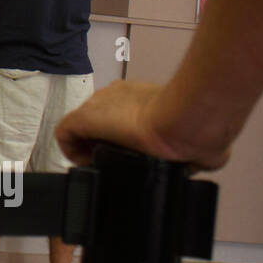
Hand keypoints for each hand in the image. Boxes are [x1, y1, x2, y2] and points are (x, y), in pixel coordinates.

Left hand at [55, 79, 230, 171]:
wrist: (187, 121)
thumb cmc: (196, 129)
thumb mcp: (197, 143)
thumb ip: (189, 149)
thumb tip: (191, 162)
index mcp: (143, 98)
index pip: (124, 115)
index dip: (123, 137)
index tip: (131, 154)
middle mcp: (118, 97)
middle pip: (102, 121)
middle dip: (105, 144)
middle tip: (113, 162)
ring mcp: (100, 106)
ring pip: (83, 127)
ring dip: (88, 148)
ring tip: (99, 166)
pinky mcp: (84, 118)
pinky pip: (65, 134)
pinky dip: (71, 151)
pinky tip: (86, 165)